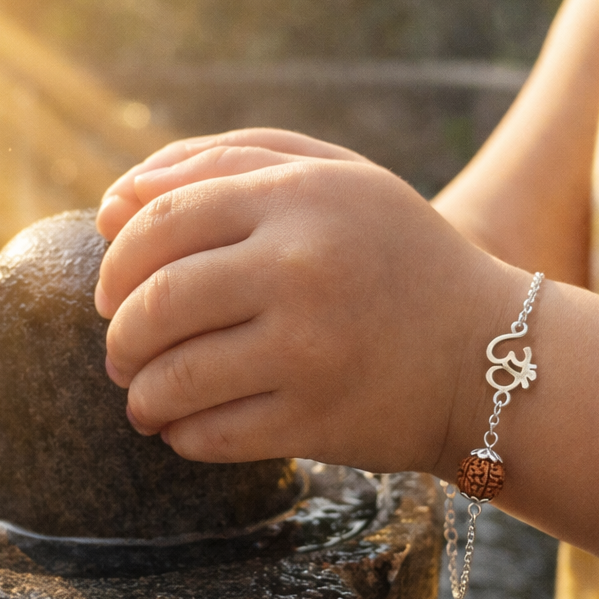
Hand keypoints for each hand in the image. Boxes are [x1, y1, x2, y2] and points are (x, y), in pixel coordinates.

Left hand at [94, 135, 514, 472]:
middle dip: (120, 336)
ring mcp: (309, 348)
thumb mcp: (335, 178)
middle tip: (119, 355)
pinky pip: (212, 434)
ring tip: (143, 399)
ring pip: (176, 376)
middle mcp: (301, 266)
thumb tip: (114, 200)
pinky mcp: (317, 419)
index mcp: (300, 196)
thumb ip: (227, 161)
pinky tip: (183, 429)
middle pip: (159, 300)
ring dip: (142, 394)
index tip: (110, 293)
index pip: (162, 220)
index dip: (117, 261)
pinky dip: (180, 436)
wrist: (487, 356)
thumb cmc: (398, 258)